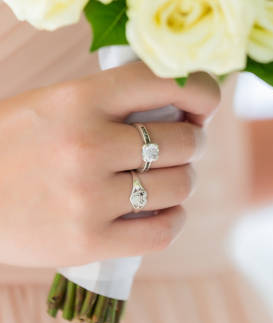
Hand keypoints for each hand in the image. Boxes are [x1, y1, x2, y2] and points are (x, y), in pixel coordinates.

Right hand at [0, 62, 219, 266]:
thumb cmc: (12, 146)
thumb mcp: (53, 105)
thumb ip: (112, 102)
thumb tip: (185, 107)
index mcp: (78, 99)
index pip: (166, 80)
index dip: (202, 90)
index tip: (204, 104)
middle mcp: (86, 145)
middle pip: (185, 140)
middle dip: (192, 142)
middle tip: (179, 146)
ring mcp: (88, 197)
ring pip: (180, 185)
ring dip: (182, 181)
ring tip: (166, 179)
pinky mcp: (88, 242)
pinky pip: (164, 230)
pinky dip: (173, 219)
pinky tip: (162, 212)